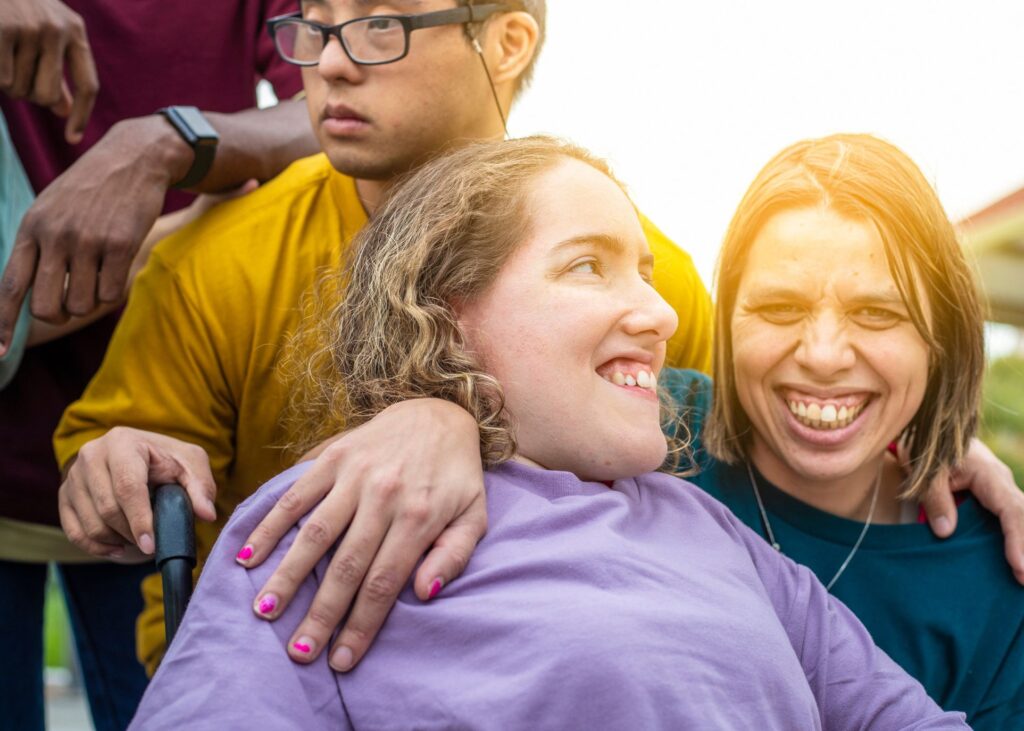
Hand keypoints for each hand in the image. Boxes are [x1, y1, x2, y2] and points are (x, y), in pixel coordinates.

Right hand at [0, 0, 97, 142]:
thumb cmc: (15, 9)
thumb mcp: (46, 34)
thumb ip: (56, 72)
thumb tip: (63, 111)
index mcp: (75, 31)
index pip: (88, 85)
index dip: (81, 116)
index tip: (72, 139)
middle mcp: (57, 29)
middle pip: (47, 95)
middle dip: (29, 97)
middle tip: (18, 80)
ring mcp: (30, 28)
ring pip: (19, 88)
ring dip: (7, 84)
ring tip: (3, 58)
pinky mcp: (3, 28)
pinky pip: (3, 79)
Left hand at [0, 115, 190, 352]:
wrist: (133, 158)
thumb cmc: (91, 190)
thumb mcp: (51, 210)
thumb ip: (37, 249)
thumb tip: (31, 299)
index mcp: (31, 228)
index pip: (10, 287)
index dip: (3, 324)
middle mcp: (55, 236)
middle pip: (47, 307)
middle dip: (59, 315)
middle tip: (71, 301)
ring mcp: (88, 241)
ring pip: (81, 305)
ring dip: (91, 301)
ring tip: (99, 274)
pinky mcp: (120, 244)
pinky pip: (111, 294)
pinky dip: (114, 291)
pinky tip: (117, 268)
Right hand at [58, 426, 217, 557]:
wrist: (140, 456)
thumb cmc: (168, 461)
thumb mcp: (191, 465)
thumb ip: (201, 488)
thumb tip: (207, 514)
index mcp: (123, 442)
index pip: (127, 486)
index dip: (140, 519)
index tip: (151, 545)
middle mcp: (92, 455)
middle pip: (107, 508)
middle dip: (132, 532)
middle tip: (152, 543)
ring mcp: (74, 475)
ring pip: (91, 523)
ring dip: (117, 540)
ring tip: (138, 540)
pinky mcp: (64, 494)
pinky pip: (73, 531)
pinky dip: (95, 547)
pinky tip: (117, 548)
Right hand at [237, 398, 486, 671]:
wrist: (439, 413)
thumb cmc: (457, 476)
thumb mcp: (474, 515)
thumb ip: (453, 555)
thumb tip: (422, 594)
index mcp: (420, 517)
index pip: (384, 583)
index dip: (360, 626)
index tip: (340, 660)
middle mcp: (385, 496)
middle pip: (346, 566)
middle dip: (320, 614)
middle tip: (298, 652)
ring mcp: (355, 474)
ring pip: (315, 534)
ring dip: (287, 575)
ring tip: (265, 611)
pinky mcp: (333, 457)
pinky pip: (297, 496)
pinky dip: (270, 526)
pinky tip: (249, 556)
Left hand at [919, 437, 1023, 583]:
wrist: (930, 431)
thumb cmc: (928, 447)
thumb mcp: (926, 471)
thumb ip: (935, 498)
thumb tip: (945, 531)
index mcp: (989, 475)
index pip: (1012, 510)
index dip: (1017, 539)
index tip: (1019, 565)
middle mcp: (1002, 484)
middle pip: (1023, 517)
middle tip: (1023, 581)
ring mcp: (1001, 492)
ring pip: (1021, 519)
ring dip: (1023, 546)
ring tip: (1021, 579)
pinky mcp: (994, 500)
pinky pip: (1011, 520)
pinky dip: (1015, 538)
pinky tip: (1014, 562)